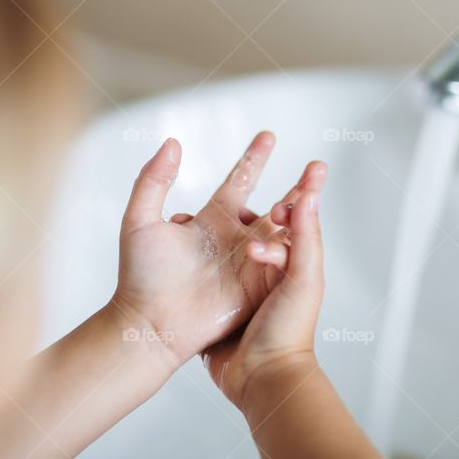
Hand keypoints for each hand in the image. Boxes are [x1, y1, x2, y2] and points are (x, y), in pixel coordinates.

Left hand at [109, 131, 325, 369]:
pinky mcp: (259, 286)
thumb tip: (172, 142)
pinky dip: (293, 243)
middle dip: (299, 185)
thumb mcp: (140, 220)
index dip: (255, 157)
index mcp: (213, 219)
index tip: (269, 135)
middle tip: (318, 167)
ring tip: (313, 188)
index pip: (241, 180)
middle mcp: (236, 237)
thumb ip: (153, 179)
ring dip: (304, 210)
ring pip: (286, 231)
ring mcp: (251, 262)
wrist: (150, 322)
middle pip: (275, 204)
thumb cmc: (140, 276)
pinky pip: (284, 261)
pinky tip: (293, 227)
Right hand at [202, 173, 326, 410]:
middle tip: (240, 213)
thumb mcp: (303, 277)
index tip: (278, 208)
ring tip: (201, 220)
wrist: (260, 378)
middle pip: (258, 229)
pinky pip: (206, 268)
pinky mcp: (219, 300)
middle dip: (248, 214)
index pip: (293, 221)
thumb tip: (310, 195)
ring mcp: (241, 285)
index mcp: (292, 263)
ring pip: (228, 245)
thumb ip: (305, 236)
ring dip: (215, 229)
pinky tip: (182, 240)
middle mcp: (268, 271)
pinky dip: (194, 251)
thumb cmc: (288, 330)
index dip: (289, 203)